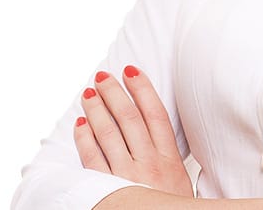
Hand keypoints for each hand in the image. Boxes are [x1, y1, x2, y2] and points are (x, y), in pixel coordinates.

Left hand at [74, 65, 193, 197]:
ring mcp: (127, 177)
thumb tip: (160, 132)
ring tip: (89, 93)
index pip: (155, 113)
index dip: (143, 89)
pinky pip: (93, 160)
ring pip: (109, 134)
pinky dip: (85, 139)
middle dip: (115, 93)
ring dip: (97, 110)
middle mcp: (149, 163)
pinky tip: (81, 124)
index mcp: (169, 158)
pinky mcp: (109, 192)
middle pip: (129, 118)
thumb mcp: (182, 183)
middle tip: (103, 76)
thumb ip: (170, 157)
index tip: (131, 71)